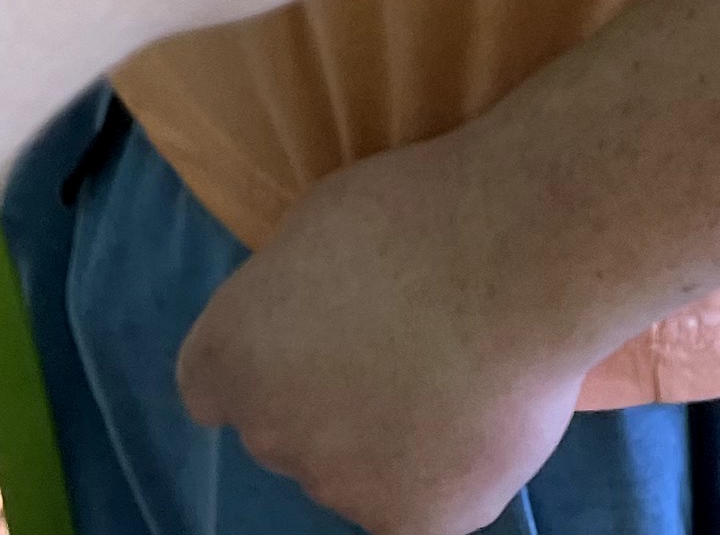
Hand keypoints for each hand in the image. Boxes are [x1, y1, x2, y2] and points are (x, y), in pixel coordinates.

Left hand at [177, 136, 591, 534]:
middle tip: (395, 347)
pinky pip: (423, 503)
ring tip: (454, 372)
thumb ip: (292, 303)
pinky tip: (481, 417)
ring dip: (388, 438)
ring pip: (357, 471)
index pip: (210, 389)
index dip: (260, 365)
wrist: (509, 259)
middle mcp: (271, 435)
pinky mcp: (417, 523)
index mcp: (232, 356)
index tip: (303, 339)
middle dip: (327, 400)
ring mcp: (342, 489)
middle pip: (287, 430)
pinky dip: (448, 471)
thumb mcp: (311, 231)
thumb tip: (309, 331)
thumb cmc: (408, 214)